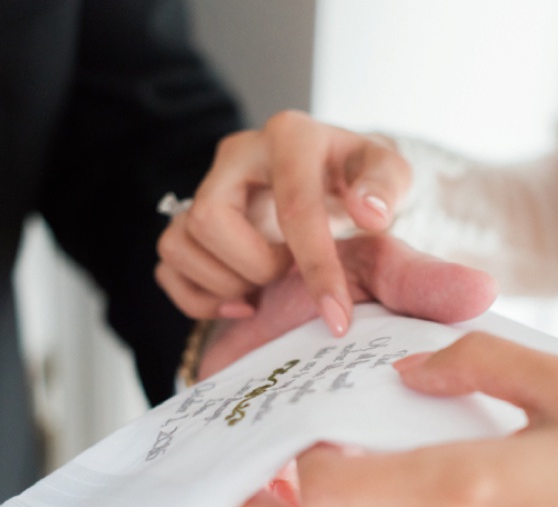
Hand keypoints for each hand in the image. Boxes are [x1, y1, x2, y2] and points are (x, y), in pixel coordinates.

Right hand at [155, 110, 411, 335]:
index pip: (293, 206)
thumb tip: (369, 214)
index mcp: (289, 137)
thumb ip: (386, 186)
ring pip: (179, 244)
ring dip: (226, 284)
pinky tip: (242, 302)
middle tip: (287, 273)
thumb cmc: (359, 177)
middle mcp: (236, 154)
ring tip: (266, 284)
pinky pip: (168, 267)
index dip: (316, 267)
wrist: (330, 174)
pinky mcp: (187, 219)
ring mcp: (205, 186)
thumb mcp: (389, 172)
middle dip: (255, 267)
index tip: (337, 318)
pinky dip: (200, 298)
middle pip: (211, 220)